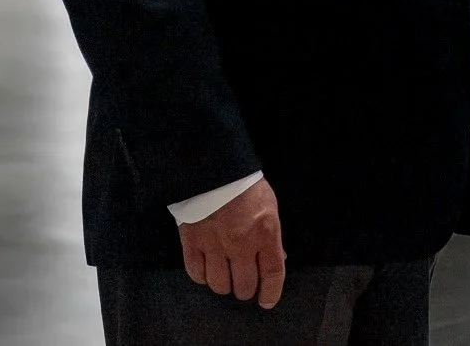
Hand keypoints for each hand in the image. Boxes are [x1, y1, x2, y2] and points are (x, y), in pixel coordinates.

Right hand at [179, 176, 285, 308]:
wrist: (212, 168)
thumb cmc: (246, 186)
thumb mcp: (269, 207)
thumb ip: (271, 236)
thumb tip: (277, 259)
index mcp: (265, 232)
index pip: (272, 273)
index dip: (271, 292)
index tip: (267, 301)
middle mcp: (240, 244)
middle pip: (244, 285)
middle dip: (246, 289)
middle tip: (244, 283)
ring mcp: (214, 246)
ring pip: (219, 285)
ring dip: (224, 284)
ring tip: (225, 275)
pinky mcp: (191, 243)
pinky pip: (196, 274)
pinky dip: (202, 277)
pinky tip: (207, 269)